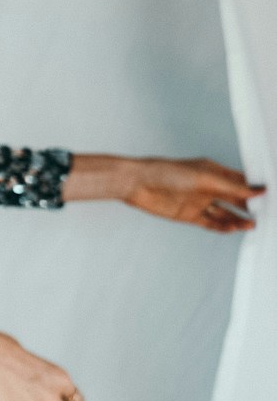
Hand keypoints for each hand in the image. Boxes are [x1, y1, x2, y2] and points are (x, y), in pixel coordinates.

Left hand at [117, 156, 260, 232]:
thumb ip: (232, 187)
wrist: (136, 184)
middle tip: (267, 214)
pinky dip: (224, 227)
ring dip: (239, 219)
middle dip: (252, 207)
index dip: (257, 189)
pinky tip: (234, 228)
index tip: (272, 196)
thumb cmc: (167, 172)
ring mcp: (200, 202)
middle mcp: (209, 187)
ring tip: (252, 224)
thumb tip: (260, 190)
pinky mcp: (189, 215)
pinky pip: (212, 223)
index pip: (242, 181)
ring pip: (226, 213)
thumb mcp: (204, 178)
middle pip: (237, 199)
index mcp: (214, 172)